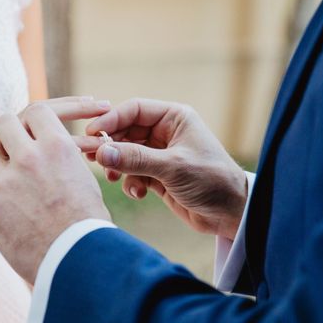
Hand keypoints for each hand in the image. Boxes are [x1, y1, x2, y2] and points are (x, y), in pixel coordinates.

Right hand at [0, 96, 110, 244]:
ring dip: (75, 136)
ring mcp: (0, 160)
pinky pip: (37, 170)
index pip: (36, 113)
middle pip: (41, 115)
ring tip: (105, 133)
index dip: (66, 106)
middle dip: (76, 108)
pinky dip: (63, 168)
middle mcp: (1, 142)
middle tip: (106, 106)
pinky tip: (85, 170)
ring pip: (41, 138)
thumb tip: (28, 165)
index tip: (96, 103)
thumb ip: (7, 166)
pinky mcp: (0, 180)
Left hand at [0, 105, 110, 283]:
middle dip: (5, 134)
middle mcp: (30, 156)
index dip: (32, 121)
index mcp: (58, 147)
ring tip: (17, 200)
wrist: (76, 260)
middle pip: (3, 123)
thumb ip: (65, 160)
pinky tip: (4, 216)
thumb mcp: (83, 181)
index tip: (31, 131)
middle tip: (10, 149)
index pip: (37, 111)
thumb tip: (58, 153)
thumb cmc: (87, 224)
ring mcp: (7, 180)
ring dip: (0, 176)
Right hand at [85, 99, 246, 239]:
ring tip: (112, 178)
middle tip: (91, 158)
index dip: (111, 120)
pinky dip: (131, 182)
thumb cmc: (211, 180)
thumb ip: (136, 159)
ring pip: (126, 154)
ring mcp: (161, 154)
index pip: (134, 110)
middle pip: (126, 131)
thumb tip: (101, 152)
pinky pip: (133, 173)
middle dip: (110, 146)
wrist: (231, 213)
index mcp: (174, 118)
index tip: (91, 133)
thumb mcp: (172, 167)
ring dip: (118, 166)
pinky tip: (139, 193)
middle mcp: (166, 132)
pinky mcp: (158, 176)